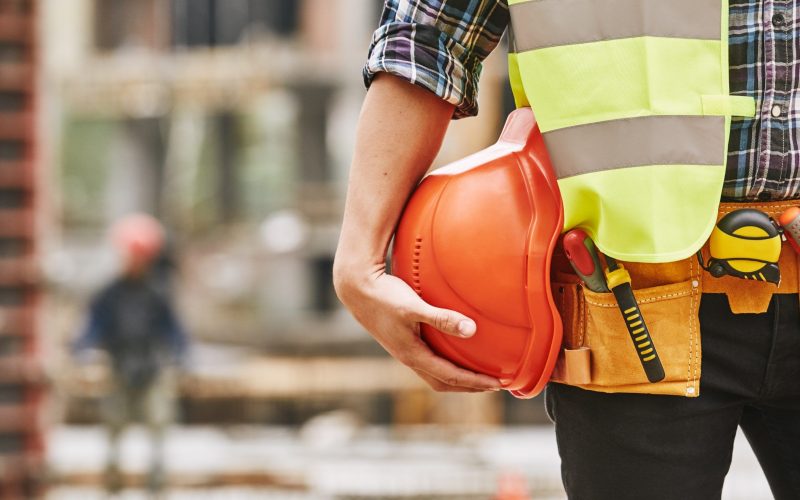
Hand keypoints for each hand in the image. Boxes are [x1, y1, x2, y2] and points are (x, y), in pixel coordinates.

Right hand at [334, 267, 502, 391]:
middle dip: (469, 387)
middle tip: (493, 385)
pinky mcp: (402, 340)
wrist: (356, 288)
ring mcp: (404, 350)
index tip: (498, 384)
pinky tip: (454, 351)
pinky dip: (446, 364)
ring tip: (477, 374)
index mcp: (413, 354)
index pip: (451, 377)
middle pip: (444, 382)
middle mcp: (408, 357)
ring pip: (435, 373)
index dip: (475, 383)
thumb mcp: (413, 306)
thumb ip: (442, 318)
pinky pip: (429, 361)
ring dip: (457, 377)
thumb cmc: (384, 296)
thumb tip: (471, 330)